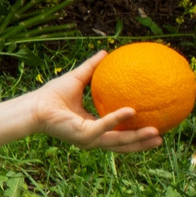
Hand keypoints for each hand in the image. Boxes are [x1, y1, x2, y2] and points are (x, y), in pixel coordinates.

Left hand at [29, 54, 165, 152]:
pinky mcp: (82, 135)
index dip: (136, 134)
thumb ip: (92, 68)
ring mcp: (88, 138)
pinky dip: (117, 119)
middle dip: (142, 143)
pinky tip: (131, 111)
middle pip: (123, 144)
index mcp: (94, 128)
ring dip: (137, 138)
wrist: (34, 105)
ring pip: (118, 141)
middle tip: (162, 137)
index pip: (118, 135)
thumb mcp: (78, 79)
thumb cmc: (52, 95)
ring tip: (156, 133)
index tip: (156, 128)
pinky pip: (103, 126)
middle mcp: (93, 136)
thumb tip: (106, 52)